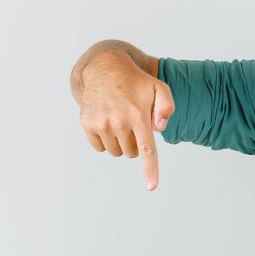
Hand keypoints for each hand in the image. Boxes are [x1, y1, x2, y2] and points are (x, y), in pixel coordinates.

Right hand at [78, 52, 175, 190]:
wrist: (105, 69)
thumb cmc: (136, 82)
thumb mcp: (159, 88)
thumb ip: (166, 107)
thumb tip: (159, 129)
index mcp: (139, 115)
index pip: (146, 149)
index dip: (150, 170)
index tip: (151, 186)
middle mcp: (119, 121)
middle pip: (131, 153)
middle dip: (135, 143)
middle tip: (134, 124)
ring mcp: (101, 124)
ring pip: (116, 152)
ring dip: (121, 143)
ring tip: (121, 122)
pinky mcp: (88, 124)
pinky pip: (100, 148)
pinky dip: (105, 140)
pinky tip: (108, 122)